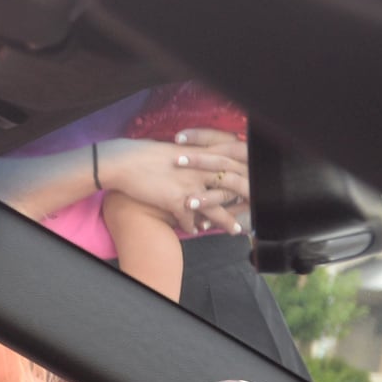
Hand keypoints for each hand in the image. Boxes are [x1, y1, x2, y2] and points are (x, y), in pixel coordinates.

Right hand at [98, 131, 245, 233]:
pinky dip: (192, 226)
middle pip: (232, 184)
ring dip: (226, 221)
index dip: (248, 174)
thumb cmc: (147, 154)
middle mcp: (200, 169)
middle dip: (247, 198)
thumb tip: (205, 162)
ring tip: (235, 230)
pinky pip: (189, 218)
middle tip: (255, 208)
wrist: (124, 162)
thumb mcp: (176, 150)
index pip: (234, 162)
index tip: (256, 184)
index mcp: (202, 154)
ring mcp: (189, 185)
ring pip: (215, 207)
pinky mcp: (175, 200)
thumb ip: (195, 156)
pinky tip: (194, 231)